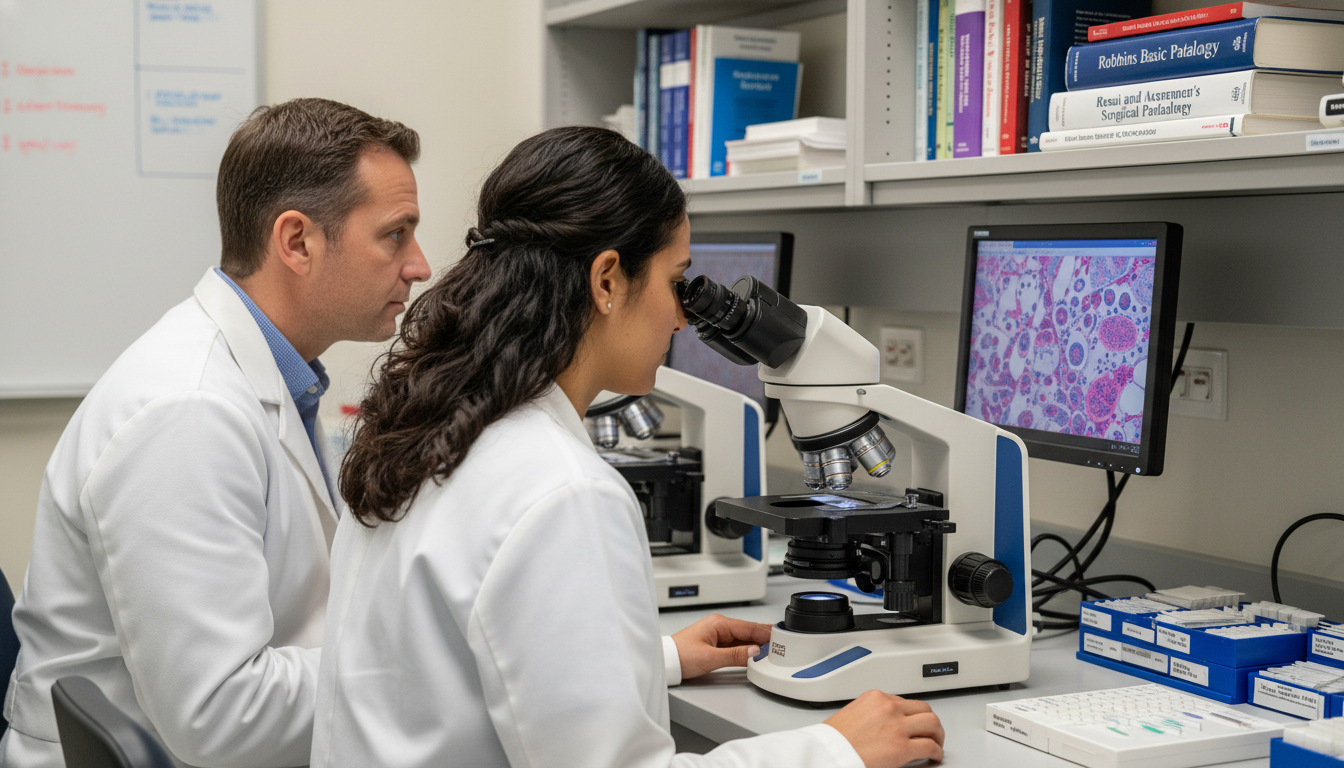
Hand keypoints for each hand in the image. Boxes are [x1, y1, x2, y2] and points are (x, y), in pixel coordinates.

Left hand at [670, 614, 773, 679]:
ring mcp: (718, 635)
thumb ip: (735, 655)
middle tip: (784, 641)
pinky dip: (747, 649)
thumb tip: (754, 652)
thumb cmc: (680, 656)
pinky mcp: (716, 645)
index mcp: (719, 623)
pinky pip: (737, 645)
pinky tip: (755, 653)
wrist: (665, 662)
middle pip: (748, 630)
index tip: (780, 638)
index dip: (766, 633)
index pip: (749, 627)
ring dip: (757, 643)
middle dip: (765, 636)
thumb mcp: (710, 658)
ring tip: (774, 648)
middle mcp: (720, 626)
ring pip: (744, 638)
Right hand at [824, 690, 944, 767]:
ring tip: (936, 743)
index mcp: (876, 697)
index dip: (913, 715)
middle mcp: (889, 707)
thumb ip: (873, 713)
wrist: (827, 752)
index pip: (905, 701)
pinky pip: (930, 746)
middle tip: (932, 732)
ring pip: (932, 723)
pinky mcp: (902, 747)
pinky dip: (936, 752)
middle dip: (931, 722)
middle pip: (924, 709)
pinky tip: (934, 756)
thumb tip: (886, 724)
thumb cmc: (834, 739)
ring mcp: (897, 726)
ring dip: (938, 734)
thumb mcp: (853, 713)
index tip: (914, 722)